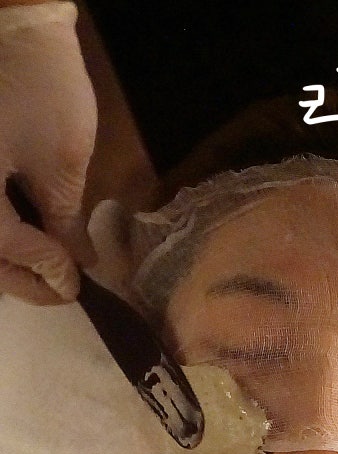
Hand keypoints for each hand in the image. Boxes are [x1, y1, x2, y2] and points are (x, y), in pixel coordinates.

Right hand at [0, 2, 96, 303]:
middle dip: (20, 278)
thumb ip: (63, 219)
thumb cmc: (39, 87)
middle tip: (62, 291)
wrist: (10, 23)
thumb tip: (78, 261)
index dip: (42, 269)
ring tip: (46, 272)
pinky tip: (26, 241)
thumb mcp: (59, 161)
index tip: (77, 284)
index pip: (4, 246)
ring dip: (6, 261)